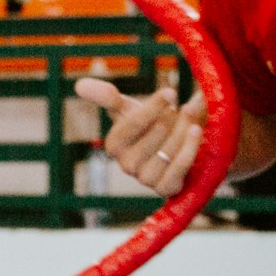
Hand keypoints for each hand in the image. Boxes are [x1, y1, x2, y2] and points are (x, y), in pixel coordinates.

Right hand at [77, 77, 201, 195]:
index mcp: (114, 145)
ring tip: (191, 116)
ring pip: (163, 158)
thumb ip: (106, 97)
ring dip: (180, 135)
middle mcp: (127, 165)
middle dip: (168, 122)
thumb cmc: (151, 122)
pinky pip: (176, 173)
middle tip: (183, 106)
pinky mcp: (166, 189)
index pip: (129, 127)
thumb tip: (79, 85)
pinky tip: (196, 132)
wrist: (177, 140)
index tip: (170, 92)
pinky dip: (188, 152)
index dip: (151, 109)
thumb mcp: (128, 107)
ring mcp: (146, 180)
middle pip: (147, 144)